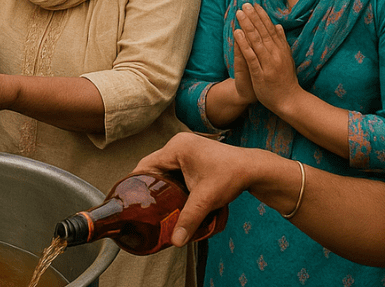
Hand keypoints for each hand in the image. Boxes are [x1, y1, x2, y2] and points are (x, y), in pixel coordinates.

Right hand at [134, 132, 251, 246]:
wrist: (253, 169)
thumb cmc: (231, 177)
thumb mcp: (206, 200)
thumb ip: (189, 219)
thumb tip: (175, 241)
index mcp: (176, 147)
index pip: (145, 165)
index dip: (136, 182)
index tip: (131, 199)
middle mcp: (178, 143)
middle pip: (153, 166)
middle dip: (149, 186)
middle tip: (143, 206)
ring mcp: (186, 146)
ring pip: (164, 167)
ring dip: (160, 183)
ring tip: (154, 203)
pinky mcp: (192, 152)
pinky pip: (173, 166)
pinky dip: (171, 179)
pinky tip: (170, 195)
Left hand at [234, 3, 302, 114]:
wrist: (289, 101)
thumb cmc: (286, 80)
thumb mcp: (287, 58)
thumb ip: (282, 42)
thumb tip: (278, 25)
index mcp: (282, 49)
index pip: (271, 29)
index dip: (262, 16)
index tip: (254, 5)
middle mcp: (276, 54)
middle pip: (263, 32)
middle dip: (253, 17)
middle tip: (245, 4)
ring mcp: (268, 63)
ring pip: (257, 40)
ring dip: (247, 26)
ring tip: (239, 13)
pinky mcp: (261, 73)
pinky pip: (251, 56)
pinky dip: (244, 44)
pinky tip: (237, 33)